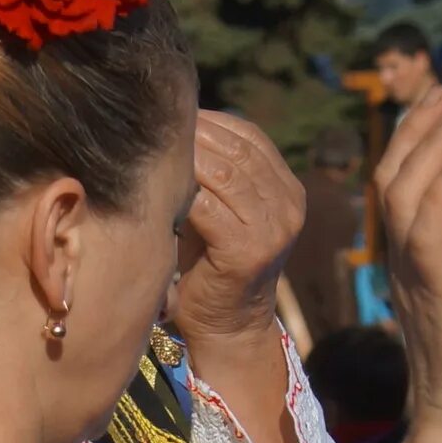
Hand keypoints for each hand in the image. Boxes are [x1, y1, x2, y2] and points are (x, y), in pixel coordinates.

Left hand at [176, 111, 305, 345]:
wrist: (226, 327)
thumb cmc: (209, 265)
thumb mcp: (219, 210)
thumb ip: (212, 172)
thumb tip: (174, 122)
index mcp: (287, 189)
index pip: (250, 136)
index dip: (211, 121)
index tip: (171, 116)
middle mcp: (289, 204)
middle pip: (238, 150)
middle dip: (194, 135)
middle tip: (153, 128)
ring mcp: (275, 228)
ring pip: (225, 172)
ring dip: (185, 159)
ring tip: (153, 152)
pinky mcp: (250, 249)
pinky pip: (209, 206)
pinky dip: (181, 192)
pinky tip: (157, 188)